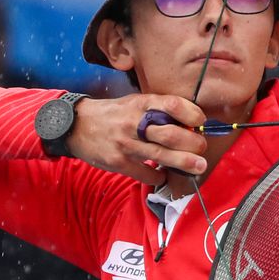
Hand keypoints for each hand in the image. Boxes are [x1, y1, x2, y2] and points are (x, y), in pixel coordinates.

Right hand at [67, 94, 207, 183]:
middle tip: (202, 148)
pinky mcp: (118, 162)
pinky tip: (162, 175)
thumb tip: (188, 125)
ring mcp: (126, 143)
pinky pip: (145, 173)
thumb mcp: (134, 103)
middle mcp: (134, 122)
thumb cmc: (113, 114)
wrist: (76, 125)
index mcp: (141, 104)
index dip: (192, 114)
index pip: (173, 105)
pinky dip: (158, 177)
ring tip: (199, 166)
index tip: (200, 122)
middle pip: (172, 134)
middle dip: (193, 143)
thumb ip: (158, 111)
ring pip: (162, 155)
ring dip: (185, 162)